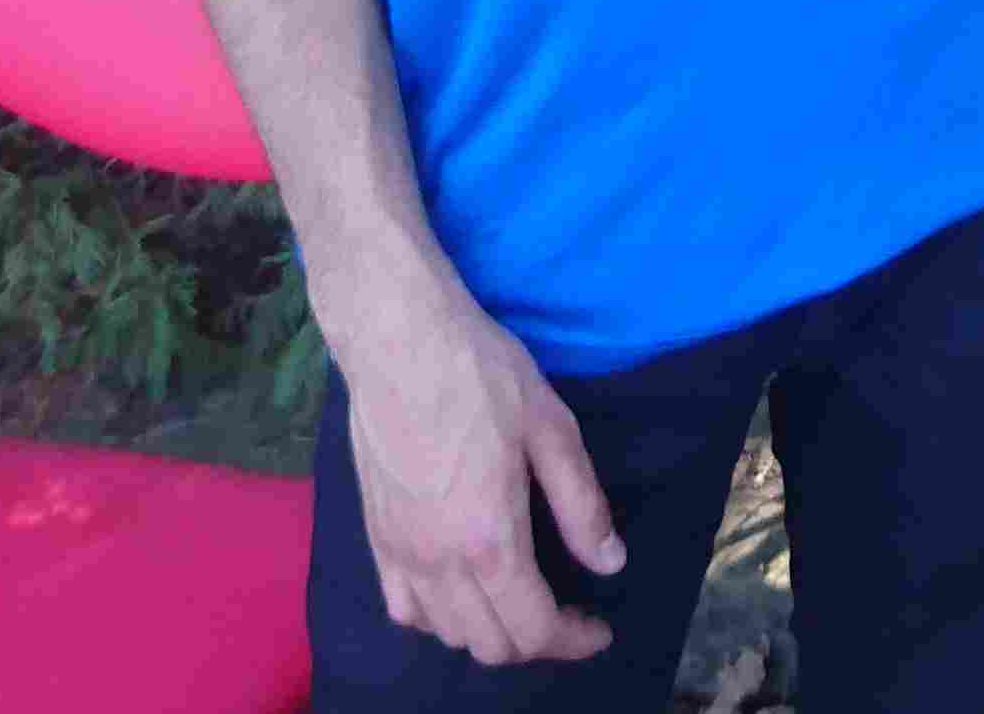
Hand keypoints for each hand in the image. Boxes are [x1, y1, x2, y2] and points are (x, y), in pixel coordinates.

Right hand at [337, 282, 625, 666]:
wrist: (397, 337)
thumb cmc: (480, 372)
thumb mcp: (552, 429)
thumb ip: (581, 505)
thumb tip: (609, 563)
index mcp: (490, 540)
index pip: (534, 630)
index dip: (575, 640)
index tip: (600, 627)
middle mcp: (438, 560)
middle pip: (490, 645)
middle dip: (538, 639)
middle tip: (568, 609)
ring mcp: (399, 551)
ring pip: (446, 634)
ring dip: (488, 631)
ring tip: (521, 597)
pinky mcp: (374, 535)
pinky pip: (402, 607)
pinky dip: (438, 618)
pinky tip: (461, 587)